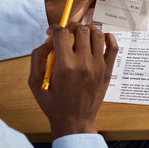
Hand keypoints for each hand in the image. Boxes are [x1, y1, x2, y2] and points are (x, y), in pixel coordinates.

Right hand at [28, 23, 117, 138]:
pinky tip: (99, 39)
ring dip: (88, 30)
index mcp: (65, 66)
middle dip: (71, 27)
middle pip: (81, 30)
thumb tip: (47, 41)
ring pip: (97, 35)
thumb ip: (37, 58)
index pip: (63, 33)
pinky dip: (108, 37)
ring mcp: (98, 66)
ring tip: (81, 35)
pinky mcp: (108, 70)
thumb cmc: (54, 103)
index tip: (52, 31)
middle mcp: (84, 63)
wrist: (75, 121)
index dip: (56, 28)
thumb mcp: (35, 82)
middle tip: (66, 33)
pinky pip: (113, 46)